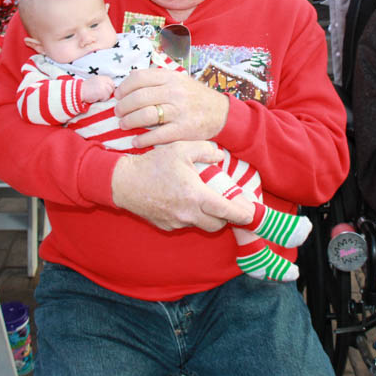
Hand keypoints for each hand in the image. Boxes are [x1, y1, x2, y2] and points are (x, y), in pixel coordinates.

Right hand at [81, 75, 114, 102]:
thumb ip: (102, 83)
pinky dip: (102, 99)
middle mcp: (103, 80)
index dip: (109, 88)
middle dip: (108, 93)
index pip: (111, 82)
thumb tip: (110, 89)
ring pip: (109, 93)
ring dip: (104, 96)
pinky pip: (106, 98)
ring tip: (96, 96)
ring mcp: (104, 86)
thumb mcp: (95, 82)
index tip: (105, 92)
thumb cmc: (85, 89)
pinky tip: (95, 97)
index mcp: (101, 77)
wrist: (78, 92)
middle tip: (100, 95)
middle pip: (112, 88)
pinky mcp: (103, 92)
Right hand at [110, 141, 253, 231]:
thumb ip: (205, 150)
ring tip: (204, 201)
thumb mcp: (180, 148)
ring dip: (207, 217)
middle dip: (225, 217)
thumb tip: (220, 156)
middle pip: (217, 224)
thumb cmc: (153, 163)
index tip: (252, 215)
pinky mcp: (166, 226)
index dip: (242, 215)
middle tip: (226, 204)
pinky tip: (183, 202)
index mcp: (195, 195)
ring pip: (201, 225)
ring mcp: (176, 222)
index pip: (226, 211)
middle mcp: (188, 213)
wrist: (124, 182)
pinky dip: (190, 217)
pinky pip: (185, 224)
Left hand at [114, 68, 228, 147]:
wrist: (221, 113)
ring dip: (129, 122)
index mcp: (170, 77)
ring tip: (124, 125)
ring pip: (145, 115)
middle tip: (118, 113)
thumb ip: (157, 79)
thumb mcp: (179, 80)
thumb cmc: (195, 97)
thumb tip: (129, 84)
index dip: (123, 88)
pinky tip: (136, 141)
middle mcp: (174, 92)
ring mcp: (179, 111)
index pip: (138, 78)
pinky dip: (142, 140)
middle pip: (138, 97)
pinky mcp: (183, 130)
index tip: (118, 96)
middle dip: (122, 107)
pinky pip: (157, 135)